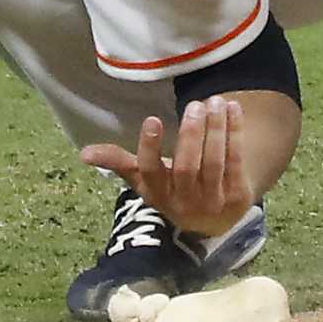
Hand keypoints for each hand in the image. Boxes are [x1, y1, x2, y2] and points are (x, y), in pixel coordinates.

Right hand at [81, 97, 254, 237]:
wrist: (217, 219)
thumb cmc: (174, 189)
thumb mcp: (147, 182)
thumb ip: (120, 164)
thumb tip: (83, 153)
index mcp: (158, 197)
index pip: (151, 173)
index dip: (150, 148)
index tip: (152, 119)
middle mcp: (185, 203)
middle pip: (187, 167)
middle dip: (191, 134)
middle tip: (194, 104)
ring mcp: (213, 202)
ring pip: (214, 162)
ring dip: (216, 129)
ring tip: (214, 102)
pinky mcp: (239, 197)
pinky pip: (236, 160)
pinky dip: (235, 133)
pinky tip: (233, 110)